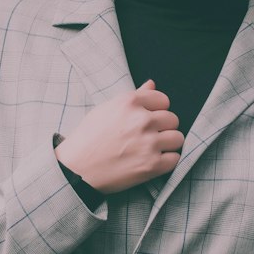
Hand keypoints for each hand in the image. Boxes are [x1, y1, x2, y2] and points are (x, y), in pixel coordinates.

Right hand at [54, 79, 183, 194]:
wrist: (76, 170)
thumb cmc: (87, 139)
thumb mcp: (105, 110)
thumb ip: (133, 97)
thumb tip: (152, 84)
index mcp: (130, 102)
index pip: (163, 100)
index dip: (157, 110)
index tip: (149, 120)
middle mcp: (142, 120)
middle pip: (172, 119)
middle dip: (163, 128)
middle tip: (149, 137)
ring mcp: (149, 143)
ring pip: (177, 138)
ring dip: (168, 144)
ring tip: (153, 150)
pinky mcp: (152, 165)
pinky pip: (175, 159)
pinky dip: (167, 161)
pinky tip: (153, 162)